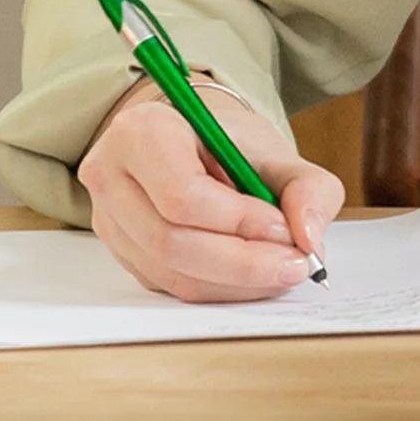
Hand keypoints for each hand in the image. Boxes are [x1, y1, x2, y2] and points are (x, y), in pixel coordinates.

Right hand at [77, 80, 345, 303]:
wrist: (197, 143)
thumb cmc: (231, 143)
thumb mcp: (277, 151)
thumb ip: (308, 187)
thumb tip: (309, 238)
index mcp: (140, 132)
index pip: (182, 195)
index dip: (238, 221)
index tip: (285, 229)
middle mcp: (112, 176)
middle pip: (172, 242)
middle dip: (243, 262)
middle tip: (294, 264)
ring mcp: (110, 220)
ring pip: (172, 272)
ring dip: (236, 282)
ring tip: (280, 268)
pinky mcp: (124, 254)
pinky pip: (172, 285)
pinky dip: (221, 288)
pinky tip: (253, 275)